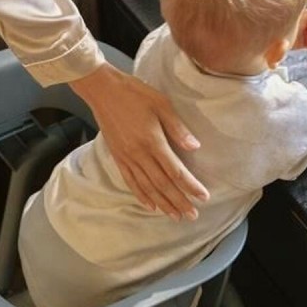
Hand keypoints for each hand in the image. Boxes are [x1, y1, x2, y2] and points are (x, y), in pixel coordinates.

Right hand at [70, 63, 208, 219]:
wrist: (102, 90)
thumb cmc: (134, 93)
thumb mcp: (161, 104)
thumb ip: (177, 128)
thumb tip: (195, 147)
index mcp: (152, 141)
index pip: (175, 170)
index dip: (190, 186)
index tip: (203, 197)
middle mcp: (139, 154)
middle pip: (162, 184)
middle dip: (179, 201)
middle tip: (193, 215)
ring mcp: (127, 157)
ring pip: (147, 187)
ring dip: (163, 203)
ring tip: (176, 216)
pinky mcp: (118, 157)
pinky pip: (130, 181)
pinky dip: (141, 195)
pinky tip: (151, 205)